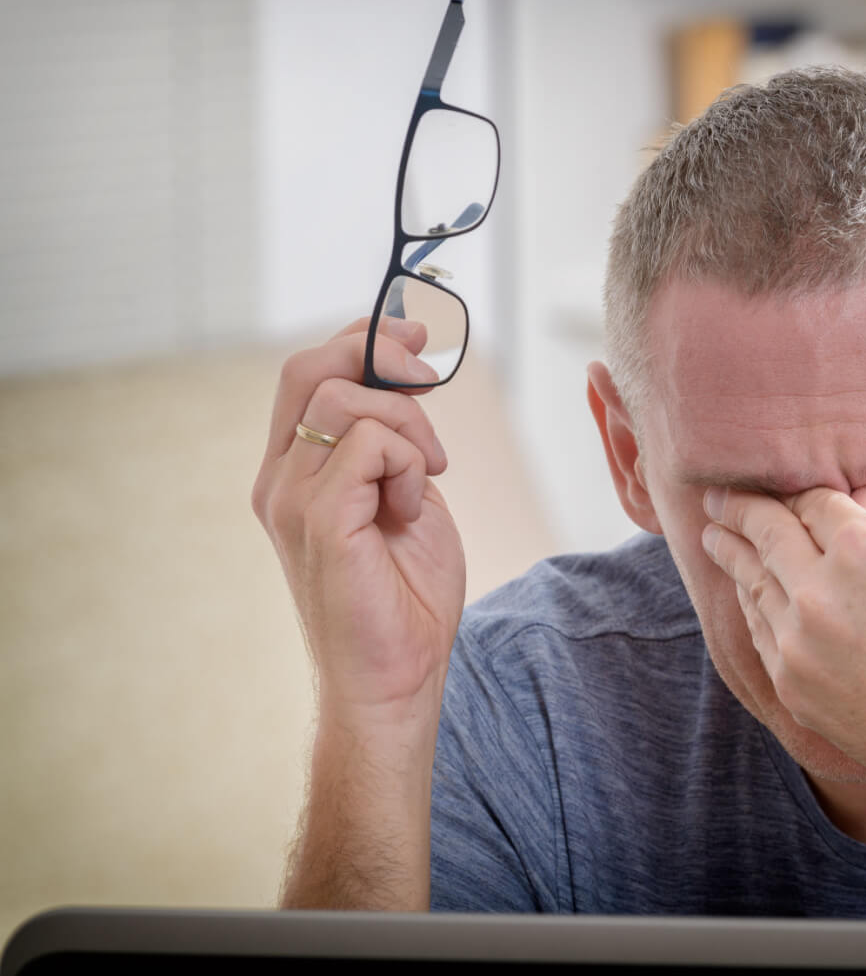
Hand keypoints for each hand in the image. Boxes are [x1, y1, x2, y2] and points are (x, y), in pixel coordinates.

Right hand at [252, 316, 465, 720]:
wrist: (397, 680)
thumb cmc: (406, 597)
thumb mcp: (407, 494)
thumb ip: (395, 442)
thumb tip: (409, 373)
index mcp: (294, 470)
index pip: (307, 371)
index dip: (363, 338)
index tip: (420, 338)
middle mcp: (280, 478)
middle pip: (314, 367)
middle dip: (385, 355)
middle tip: (433, 381)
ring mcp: (292, 499)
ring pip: (349, 399)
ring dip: (411, 425)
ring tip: (427, 479)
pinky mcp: (319, 520)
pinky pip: (371, 444)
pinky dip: (410, 463)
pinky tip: (413, 508)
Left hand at [700, 475, 865, 792]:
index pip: (813, 501)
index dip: (803, 491)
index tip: (787, 484)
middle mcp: (820, 590)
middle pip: (767, 531)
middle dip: (740, 508)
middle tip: (717, 496)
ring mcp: (798, 642)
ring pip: (752, 581)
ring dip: (731, 553)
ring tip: (713, 534)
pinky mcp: (790, 685)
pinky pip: (762, 629)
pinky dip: (752, 602)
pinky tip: (745, 591)